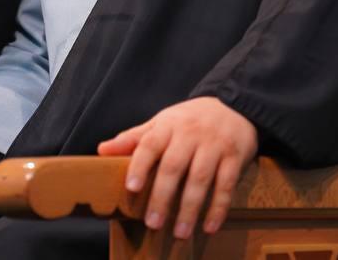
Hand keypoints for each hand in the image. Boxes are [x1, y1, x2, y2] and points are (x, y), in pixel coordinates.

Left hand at [97, 96, 256, 239]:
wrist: (234, 105)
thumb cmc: (189, 120)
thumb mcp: (162, 122)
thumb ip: (134, 138)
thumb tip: (101, 150)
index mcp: (169, 125)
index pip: (150, 144)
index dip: (140, 165)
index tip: (132, 187)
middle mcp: (191, 134)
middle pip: (174, 166)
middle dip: (162, 196)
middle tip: (153, 223)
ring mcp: (214, 145)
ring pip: (200, 179)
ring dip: (189, 208)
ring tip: (180, 233)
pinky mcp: (235, 157)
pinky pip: (226, 185)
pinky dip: (218, 207)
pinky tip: (209, 227)